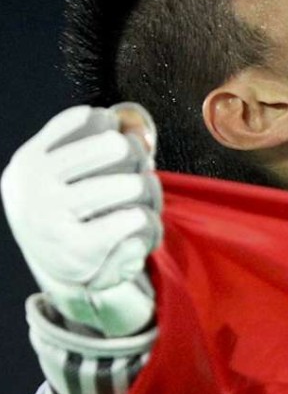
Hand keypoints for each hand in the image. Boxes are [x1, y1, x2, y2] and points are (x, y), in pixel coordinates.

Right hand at [2, 104, 161, 336]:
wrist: (63, 275)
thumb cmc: (73, 214)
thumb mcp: (64, 173)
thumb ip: (91, 141)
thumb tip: (129, 122)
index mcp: (30, 159)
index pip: (89, 119)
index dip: (117, 128)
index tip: (119, 146)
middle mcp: (35, 185)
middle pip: (117, 147)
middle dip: (140, 159)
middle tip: (139, 177)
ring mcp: (53, 216)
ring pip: (132, 184)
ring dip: (150, 194)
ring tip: (144, 204)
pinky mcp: (78, 249)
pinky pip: (137, 219)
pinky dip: (150, 223)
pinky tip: (141, 230)